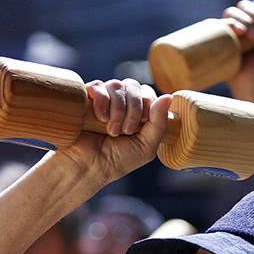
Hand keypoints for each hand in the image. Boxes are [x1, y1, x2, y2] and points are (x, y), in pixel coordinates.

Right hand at [57, 78, 171, 185]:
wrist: (88, 168)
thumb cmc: (116, 161)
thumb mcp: (146, 147)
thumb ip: (159, 123)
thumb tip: (168, 96)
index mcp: (136, 113)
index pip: (147, 93)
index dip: (147, 104)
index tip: (142, 123)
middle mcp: (119, 103)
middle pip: (133, 86)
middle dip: (134, 108)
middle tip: (127, 131)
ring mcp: (102, 100)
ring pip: (116, 85)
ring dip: (118, 108)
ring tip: (112, 130)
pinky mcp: (85, 99)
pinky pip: (97, 86)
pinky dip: (102, 100)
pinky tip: (101, 118)